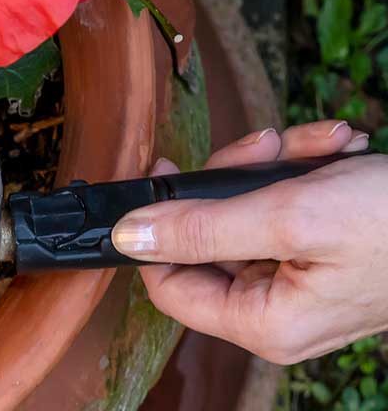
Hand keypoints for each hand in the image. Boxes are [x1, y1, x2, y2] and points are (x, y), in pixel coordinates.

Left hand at [111, 120, 383, 363]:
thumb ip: (202, 227)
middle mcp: (276, 310)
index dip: (158, 226)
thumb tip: (130, 236)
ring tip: (319, 144)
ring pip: (243, 211)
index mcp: (264, 321)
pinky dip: (303, 169)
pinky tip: (335, 149)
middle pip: (205, 236)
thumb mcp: (289, 214)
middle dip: (234, 177)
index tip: (167, 172)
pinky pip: (282, 205)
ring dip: (274, 165)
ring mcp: (298, 281)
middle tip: (265, 148)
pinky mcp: (319, 253)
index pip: (166, 283)